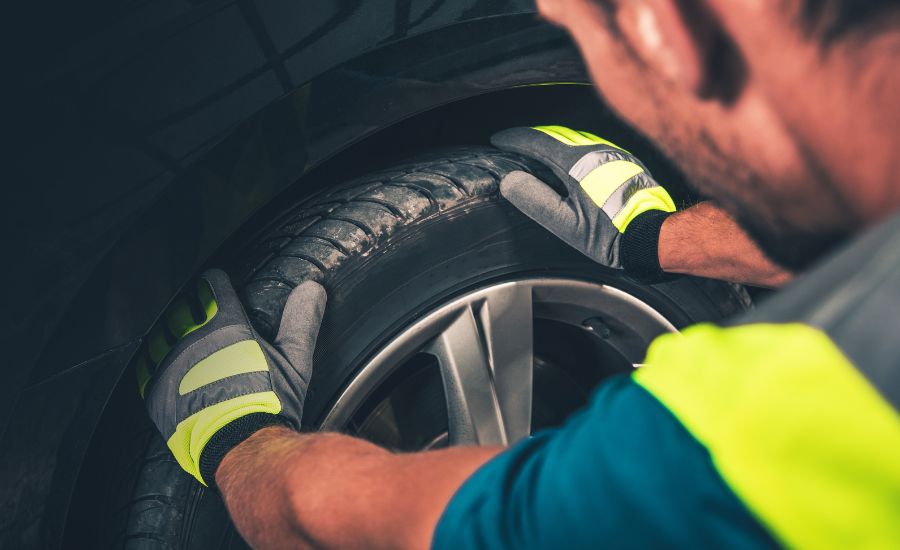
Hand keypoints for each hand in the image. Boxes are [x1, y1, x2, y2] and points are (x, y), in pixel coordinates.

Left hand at [137, 269, 325, 485]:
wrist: (240, 446)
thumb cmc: (269, 404)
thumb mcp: (295, 362)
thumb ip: (301, 322)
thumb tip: (312, 290)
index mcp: (227, 324)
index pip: (214, 286)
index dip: (216, 283)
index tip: (217, 285)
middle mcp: (194, 337)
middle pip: (183, 306)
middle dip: (191, 307)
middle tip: (199, 314)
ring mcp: (170, 361)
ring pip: (161, 330)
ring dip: (171, 331)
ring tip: (182, 340)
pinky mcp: (154, 387)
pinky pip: (147, 363)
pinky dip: (156, 360)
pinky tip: (169, 367)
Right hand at [492, 125, 675, 269]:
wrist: (652, 236)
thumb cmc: (609, 235)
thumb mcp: (566, 224)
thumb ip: (536, 200)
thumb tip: (510, 180)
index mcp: (577, 163)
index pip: (536, 141)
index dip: (514, 139)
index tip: (498, 140)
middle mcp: (595, 150)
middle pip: (554, 134)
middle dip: (530, 137)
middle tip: (512, 143)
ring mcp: (612, 153)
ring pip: (573, 137)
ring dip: (550, 140)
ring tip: (535, 150)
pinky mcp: (623, 160)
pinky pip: (590, 144)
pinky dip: (570, 147)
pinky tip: (567, 159)